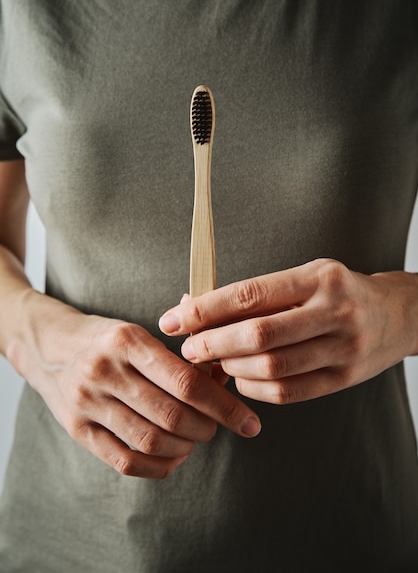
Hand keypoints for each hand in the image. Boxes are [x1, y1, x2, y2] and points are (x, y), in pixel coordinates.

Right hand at [11, 297, 260, 479]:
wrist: (48, 346)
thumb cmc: (106, 339)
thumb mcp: (139, 332)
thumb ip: (180, 353)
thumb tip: (225, 375)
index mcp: (127, 340)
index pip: (186, 382)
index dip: (224, 406)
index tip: (248, 422)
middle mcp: (105, 371)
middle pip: (172, 416)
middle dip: (207, 428)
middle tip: (216, 427)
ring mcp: (87, 402)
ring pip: (150, 441)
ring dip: (185, 448)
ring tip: (194, 439)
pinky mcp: (77, 429)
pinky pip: (125, 461)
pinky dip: (158, 466)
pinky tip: (173, 457)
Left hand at [159, 259, 417, 403]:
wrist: (398, 315)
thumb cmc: (338, 291)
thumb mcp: (305, 276)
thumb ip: (257, 294)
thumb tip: (194, 304)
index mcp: (318, 278)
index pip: (250, 295)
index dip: (206, 309)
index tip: (174, 319)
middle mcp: (333, 312)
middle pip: (260, 335)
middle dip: (213, 344)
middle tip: (189, 349)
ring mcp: (342, 348)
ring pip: (272, 368)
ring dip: (232, 369)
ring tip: (214, 363)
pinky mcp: (344, 379)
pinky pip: (289, 392)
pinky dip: (255, 388)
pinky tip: (241, 378)